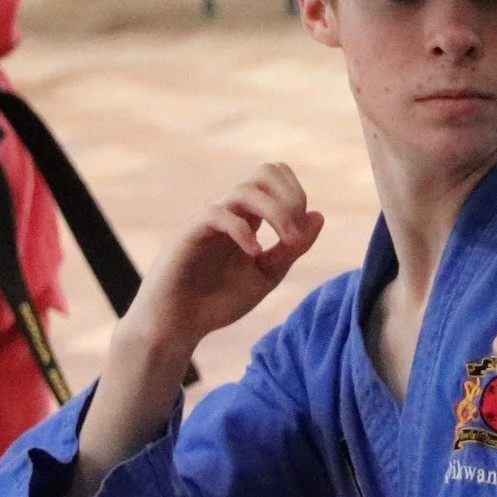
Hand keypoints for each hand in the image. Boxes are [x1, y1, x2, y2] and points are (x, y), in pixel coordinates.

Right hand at [119, 163, 323, 360]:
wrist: (177, 324)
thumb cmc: (217, 299)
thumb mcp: (267, 275)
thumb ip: (291, 248)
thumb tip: (318, 215)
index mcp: (247, 217)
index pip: (276, 178)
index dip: (296, 197)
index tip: (299, 235)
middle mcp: (229, 211)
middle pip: (264, 171)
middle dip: (290, 197)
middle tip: (293, 234)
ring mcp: (208, 219)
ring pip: (244, 190)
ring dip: (276, 212)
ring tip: (286, 242)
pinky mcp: (190, 233)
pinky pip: (218, 214)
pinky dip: (243, 231)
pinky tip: (255, 254)